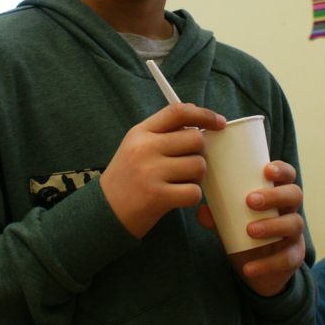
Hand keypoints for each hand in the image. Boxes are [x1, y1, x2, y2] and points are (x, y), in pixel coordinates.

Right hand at [99, 103, 225, 238]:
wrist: (105, 212)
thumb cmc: (127, 178)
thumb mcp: (135, 147)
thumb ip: (162, 133)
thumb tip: (201, 124)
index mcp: (140, 133)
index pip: (177, 112)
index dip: (204, 114)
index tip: (218, 122)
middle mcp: (145, 148)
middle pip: (195, 139)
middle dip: (199, 153)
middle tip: (188, 164)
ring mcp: (151, 172)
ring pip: (198, 165)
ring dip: (196, 176)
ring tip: (179, 182)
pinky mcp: (158, 196)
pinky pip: (194, 191)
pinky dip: (191, 196)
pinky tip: (177, 197)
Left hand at [197, 160, 305, 296]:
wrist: (255, 267)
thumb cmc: (243, 232)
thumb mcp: (229, 221)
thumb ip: (217, 215)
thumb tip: (202, 211)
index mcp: (276, 194)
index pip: (287, 175)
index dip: (281, 170)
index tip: (266, 170)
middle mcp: (290, 210)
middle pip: (294, 194)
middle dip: (275, 195)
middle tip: (250, 200)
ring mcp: (295, 233)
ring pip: (294, 224)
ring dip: (272, 226)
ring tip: (250, 230)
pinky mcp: (295, 256)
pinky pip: (287, 258)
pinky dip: (267, 264)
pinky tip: (249, 268)